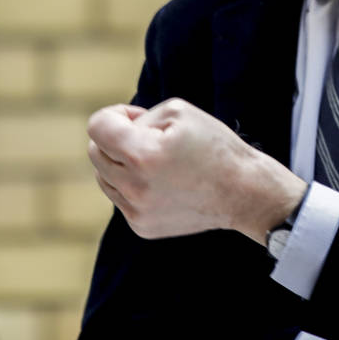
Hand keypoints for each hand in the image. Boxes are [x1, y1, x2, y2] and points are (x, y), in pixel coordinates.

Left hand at [87, 97, 305, 241]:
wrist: (242, 193)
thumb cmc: (213, 146)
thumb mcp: (178, 112)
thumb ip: (138, 118)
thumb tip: (117, 133)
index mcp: (142, 155)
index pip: (97, 127)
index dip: (114, 115)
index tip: (137, 118)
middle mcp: (134, 187)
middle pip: (96, 153)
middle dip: (116, 138)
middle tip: (149, 137)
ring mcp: (136, 212)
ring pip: (103, 176)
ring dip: (120, 163)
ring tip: (155, 160)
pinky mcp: (141, 227)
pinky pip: (119, 197)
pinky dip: (132, 185)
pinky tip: (161, 182)